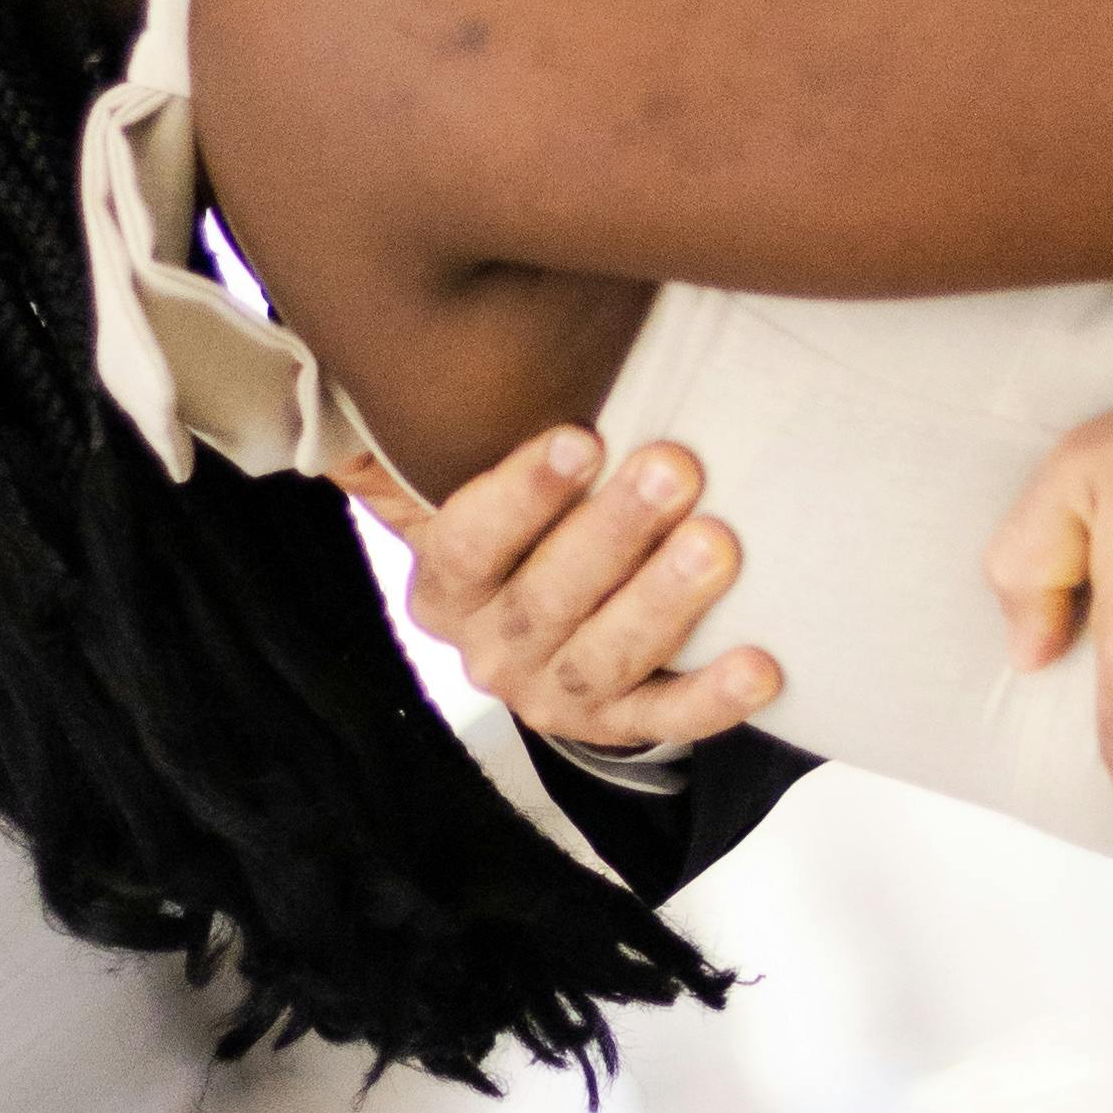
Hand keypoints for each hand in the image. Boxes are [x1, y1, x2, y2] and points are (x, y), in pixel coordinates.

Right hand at [341, 422, 780, 759]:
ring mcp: (551, 694)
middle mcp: (489, 648)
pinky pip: (662, 719)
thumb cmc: (515, 525)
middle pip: (545, 598)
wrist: (539, 630)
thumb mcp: (452, 484)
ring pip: (603, 658)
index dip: (522, 494)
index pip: (469, 542)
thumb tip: (352, 386)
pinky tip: (760, 667)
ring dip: (662, 602)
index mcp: (444, 585)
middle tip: (675, 468)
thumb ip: (409, 443)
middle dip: (613, 532)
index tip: (582, 438)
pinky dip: (712, 701)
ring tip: (718, 545)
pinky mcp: (612, 727)